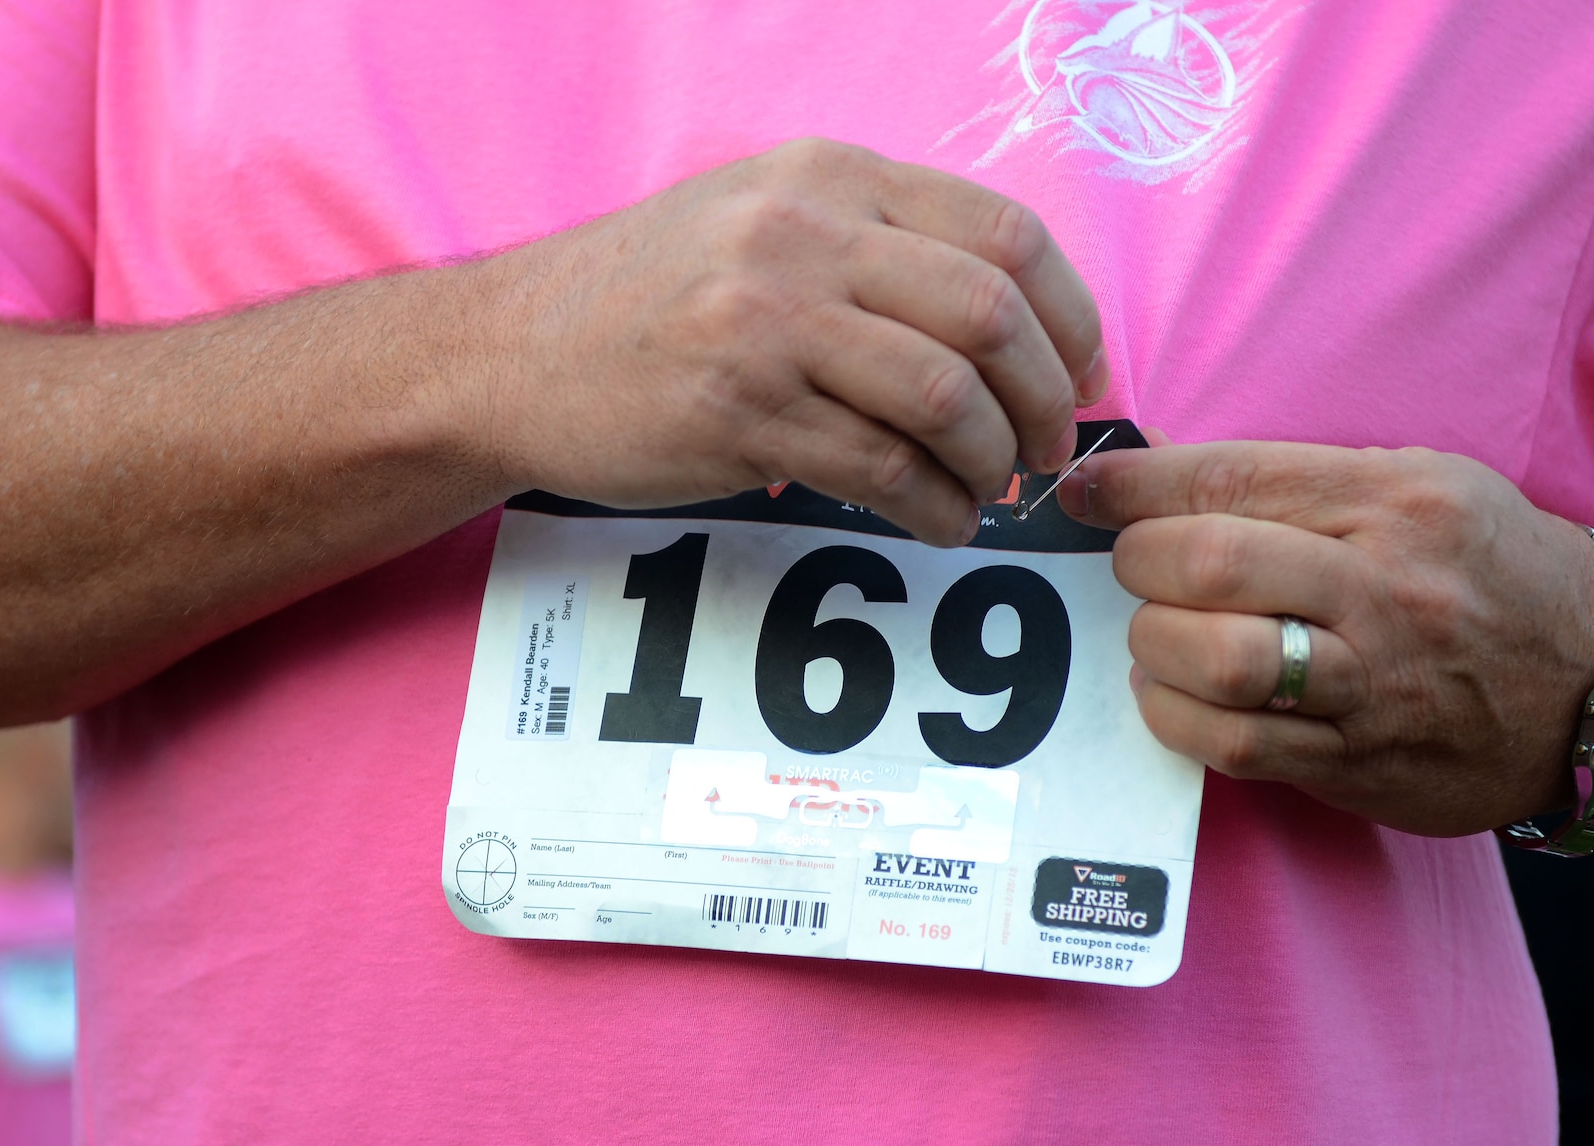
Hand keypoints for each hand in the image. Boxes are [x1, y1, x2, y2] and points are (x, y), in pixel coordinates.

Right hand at [460, 138, 1107, 546]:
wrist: (508, 352)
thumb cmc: (649, 298)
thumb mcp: (763, 219)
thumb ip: (878, 247)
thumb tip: (1014, 326)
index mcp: (830, 177)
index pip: (1006, 233)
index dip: (1072, 317)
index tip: (1084, 378)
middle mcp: (804, 235)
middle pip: (991, 315)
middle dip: (1047, 400)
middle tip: (1046, 451)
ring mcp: (766, 322)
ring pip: (945, 396)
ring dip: (992, 460)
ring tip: (988, 489)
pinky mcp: (735, 412)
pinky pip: (879, 468)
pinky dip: (935, 507)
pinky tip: (938, 519)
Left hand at [1060, 434, 1593, 835]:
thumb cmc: (1486, 569)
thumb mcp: (1414, 485)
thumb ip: (1288, 479)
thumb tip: (1153, 467)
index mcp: (1395, 501)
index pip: (1230, 479)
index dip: (1132, 485)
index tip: (1083, 491)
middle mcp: (1387, 587)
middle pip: (1210, 563)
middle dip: (1138, 562)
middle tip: (1132, 568)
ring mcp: (1377, 681)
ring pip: (1218, 660)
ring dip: (1153, 645)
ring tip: (1154, 636)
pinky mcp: (1363, 762)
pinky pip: (1239, 746)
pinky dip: (1177, 719)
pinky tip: (1172, 697)